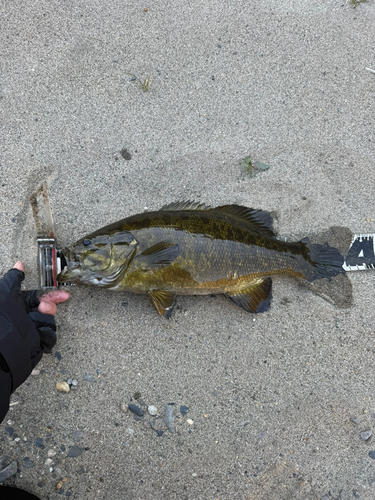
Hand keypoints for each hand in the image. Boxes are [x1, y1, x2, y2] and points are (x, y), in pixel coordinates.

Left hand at [0, 262, 68, 391]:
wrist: (1, 348)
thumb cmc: (1, 319)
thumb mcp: (4, 293)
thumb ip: (13, 278)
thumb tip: (19, 264)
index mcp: (18, 305)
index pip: (40, 297)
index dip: (53, 295)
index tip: (64, 295)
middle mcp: (25, 317)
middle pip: (48, 309)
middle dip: (48, 308)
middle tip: (44, 307)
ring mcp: (32, 331)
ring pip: (50, 322)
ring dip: (43, 322)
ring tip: (33, 326)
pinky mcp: (37, 344)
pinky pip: (50, 337)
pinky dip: (45, 336)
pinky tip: (38, 335)